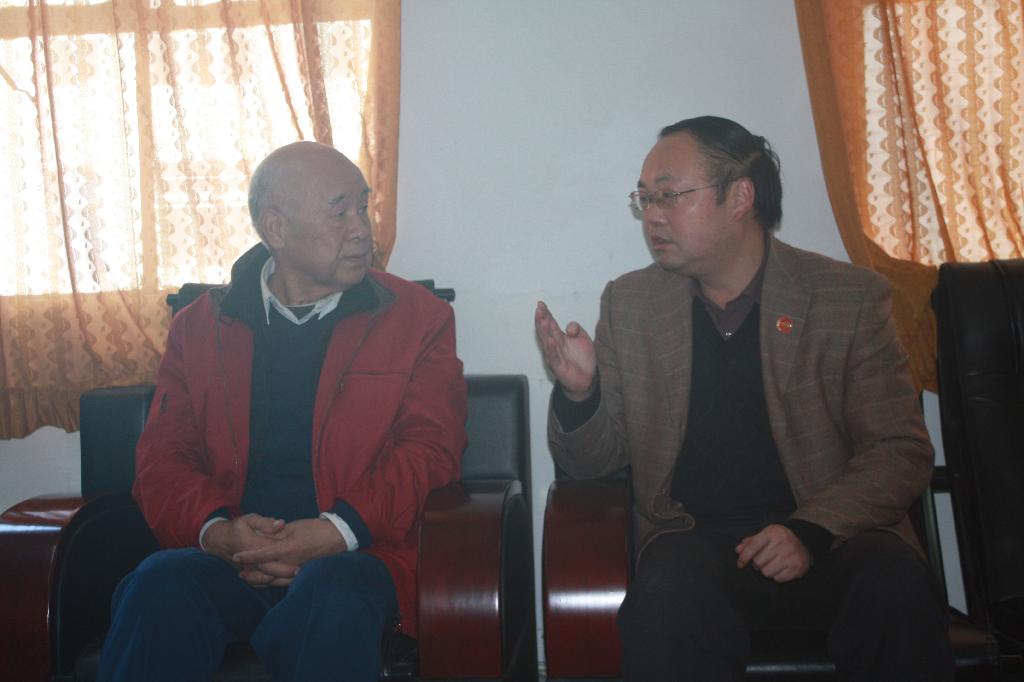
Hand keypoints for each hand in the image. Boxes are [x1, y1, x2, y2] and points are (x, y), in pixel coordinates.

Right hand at [202, 513, 296, 586]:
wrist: (219, 540)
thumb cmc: (237, 527)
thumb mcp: (249, 519)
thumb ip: (265, 522)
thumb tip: (281, 524)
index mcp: (252, 545)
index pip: (271, 554)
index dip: (286, 558)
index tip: (299, 561)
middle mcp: (250, 560)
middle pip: (270, 571)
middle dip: (286, 574)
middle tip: (301, 571)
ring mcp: (248, 569)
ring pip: (266, 579)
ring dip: (281, 580)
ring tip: (297, 578)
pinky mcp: (248, 573)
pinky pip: (260, 582)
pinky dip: (272, 583)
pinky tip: (285, 582)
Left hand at [231, 518, 347, 584]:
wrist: (337, 536)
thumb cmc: (315, 529)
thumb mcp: (294, 527)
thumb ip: (277, 534)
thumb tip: (262, 537)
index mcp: (288, 548)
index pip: (263, 554)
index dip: (248, 556)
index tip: (235, 556)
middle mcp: (291, 563)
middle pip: (265, 571)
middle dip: (251, 572)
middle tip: (239, 572)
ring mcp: (297, 570)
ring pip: (274, 579)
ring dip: (259, 580)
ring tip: (247, 578)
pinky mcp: (302, 573)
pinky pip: (284, 581)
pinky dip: (272, 582)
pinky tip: (265, 581)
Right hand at [535, 301, 596, 399]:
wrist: (587, 378)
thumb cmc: (582, 359)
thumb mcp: (583, 339)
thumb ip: (576, 329)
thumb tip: (569, 327)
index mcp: (559, 337)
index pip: (551, 323)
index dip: (546, 314)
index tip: (540, 304)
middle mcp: (554, 346)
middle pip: (546, 331)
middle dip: (542, 319)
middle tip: (539, 309)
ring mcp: (554, 356)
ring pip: (547, 342)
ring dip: (544, 332)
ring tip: (542, 321)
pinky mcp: (558, 367)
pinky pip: (553, 357)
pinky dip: (551, 349)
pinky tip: (550, 341)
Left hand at [735, 524, 811, 582]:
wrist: (804, 541)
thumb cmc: (779, 539)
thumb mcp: (765, 534)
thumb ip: (750, 542)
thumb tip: (738, 550)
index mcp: (772, 533)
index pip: (753, 546)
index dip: (744, 557)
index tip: (740, 564)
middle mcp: (782, 543)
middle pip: (758, 562)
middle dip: (757, 564)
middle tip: (764, 560)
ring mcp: (790, 556)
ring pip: (766, 572)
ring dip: (767, 571)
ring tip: (773, 564)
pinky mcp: (796, 567)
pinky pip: (777, 579)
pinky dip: (777, 576)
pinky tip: (781, 568)